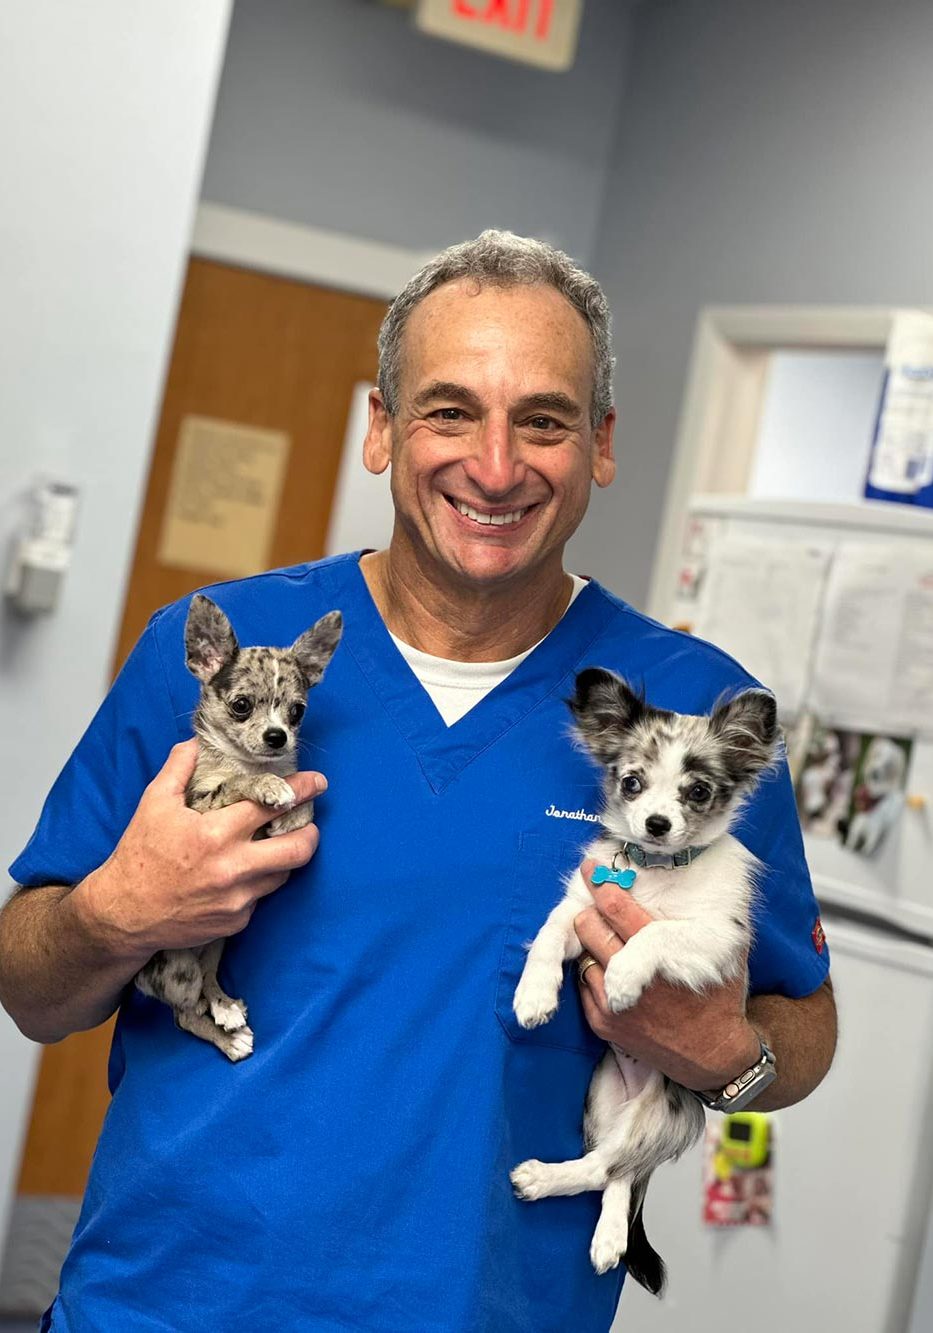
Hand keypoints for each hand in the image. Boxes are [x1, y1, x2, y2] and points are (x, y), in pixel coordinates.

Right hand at [75, 740, 323, 960]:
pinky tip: (241, 874)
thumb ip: (179, 768)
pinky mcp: (236, 922)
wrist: (124, 915)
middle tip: (308, 822)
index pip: (273, 804)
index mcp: (217, 833)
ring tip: (276, 845)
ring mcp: (238, 898)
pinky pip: (260, 898)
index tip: (317, 782)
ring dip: (284, 858)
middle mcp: (234, 868)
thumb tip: (196, 742)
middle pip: (298, 849)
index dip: (301, 790)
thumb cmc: (139, 856)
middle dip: (311, 832)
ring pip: (283, 874)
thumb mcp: (154, 804)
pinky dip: (257, 883)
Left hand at [574, 860, 759, 1090]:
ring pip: (583, 953)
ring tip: (607, 941)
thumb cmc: (720, 997)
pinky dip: (593, 972)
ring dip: (592, 945)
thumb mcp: (726, 951)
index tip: (590, 867)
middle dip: (591, 911)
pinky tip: (610, 970)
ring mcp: (613, 1002)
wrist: (713, 1057)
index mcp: (661, 951)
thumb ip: (706, 916)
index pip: (616, 908)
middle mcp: (632, 976)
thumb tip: (692, 876)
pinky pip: (583, 983)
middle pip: (589, 927)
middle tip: (595, 904)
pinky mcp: (603, 1023)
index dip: (600, 883)